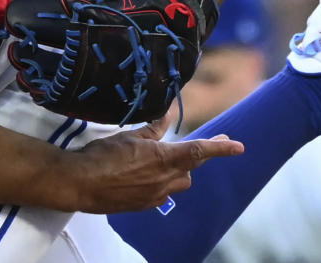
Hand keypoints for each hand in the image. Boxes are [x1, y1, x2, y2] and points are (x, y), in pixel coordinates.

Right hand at [71, 116, 243, 213]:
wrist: (82, 183)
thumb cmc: (103, 156)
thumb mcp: (129, 136)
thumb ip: (153, 129)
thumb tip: (168, 115)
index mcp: (164, 158)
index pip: (199, 151)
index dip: (221, 148)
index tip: (239, 146)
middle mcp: (165, 179)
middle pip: (190, 170)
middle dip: (191, 159)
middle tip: (191, 149)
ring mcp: (155, 195)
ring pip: (177, 184)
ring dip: (175, 173)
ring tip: (160, 162)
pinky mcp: (144, 205)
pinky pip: (161, 194)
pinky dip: (159, 184)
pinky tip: (143, 177)